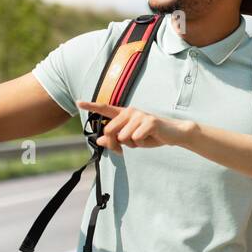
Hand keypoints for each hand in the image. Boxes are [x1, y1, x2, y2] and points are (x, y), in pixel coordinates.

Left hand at [76, 101, 193, 152]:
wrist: (173, 134)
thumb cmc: (151, 135)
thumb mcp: (131, 139)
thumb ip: (115, 139)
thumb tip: (99, 140)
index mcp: (124, 114)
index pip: (105, 109)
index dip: (91, 106)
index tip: (78, 102)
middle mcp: (130, 111)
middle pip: (109, 130)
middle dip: (115, 144)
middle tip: (124, 149)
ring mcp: (139, 115)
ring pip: (123, 138)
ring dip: (132, 144)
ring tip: (143, 139)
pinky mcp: (148, 122)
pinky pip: (135, 139)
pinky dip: (141, 144)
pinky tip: (149, 138)